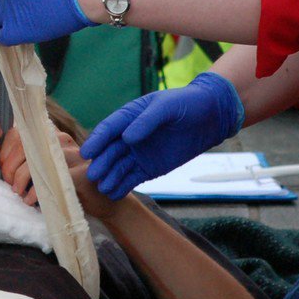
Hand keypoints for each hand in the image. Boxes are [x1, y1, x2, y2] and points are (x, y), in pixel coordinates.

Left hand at [0, 127, 125, 220]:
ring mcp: (73, 155)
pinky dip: (35, 193)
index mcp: (51, 134)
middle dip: (10, 169)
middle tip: (12, 187)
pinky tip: (32, 201)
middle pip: (23, 147)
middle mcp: (61, 139)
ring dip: (21, 181)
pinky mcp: (80, 173)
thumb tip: (2, 163)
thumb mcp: (48, 166)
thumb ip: (30, 158)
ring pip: (34, 163)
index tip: (4, 170)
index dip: (5, 152)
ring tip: (21, 195)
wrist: (103, 200)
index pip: (19, 134)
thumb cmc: (71, 184)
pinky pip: (49, 181)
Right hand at [80, 72, 243, 199]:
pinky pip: (131, 178)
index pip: (108, 129)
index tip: (87, 153)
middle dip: (101, 163)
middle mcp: (129, 136)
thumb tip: (127, 138)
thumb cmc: (186, 103)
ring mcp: (138, 153)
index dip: (97, 141)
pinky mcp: (149, 168)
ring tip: (103, 189)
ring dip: (109, 177)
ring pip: (118, 167)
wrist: (210, 117)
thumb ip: (147, 121)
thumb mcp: (166, 107)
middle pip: (110, 151)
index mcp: (129, 116)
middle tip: (92, 176)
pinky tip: (113, 194)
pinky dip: (122, 186)